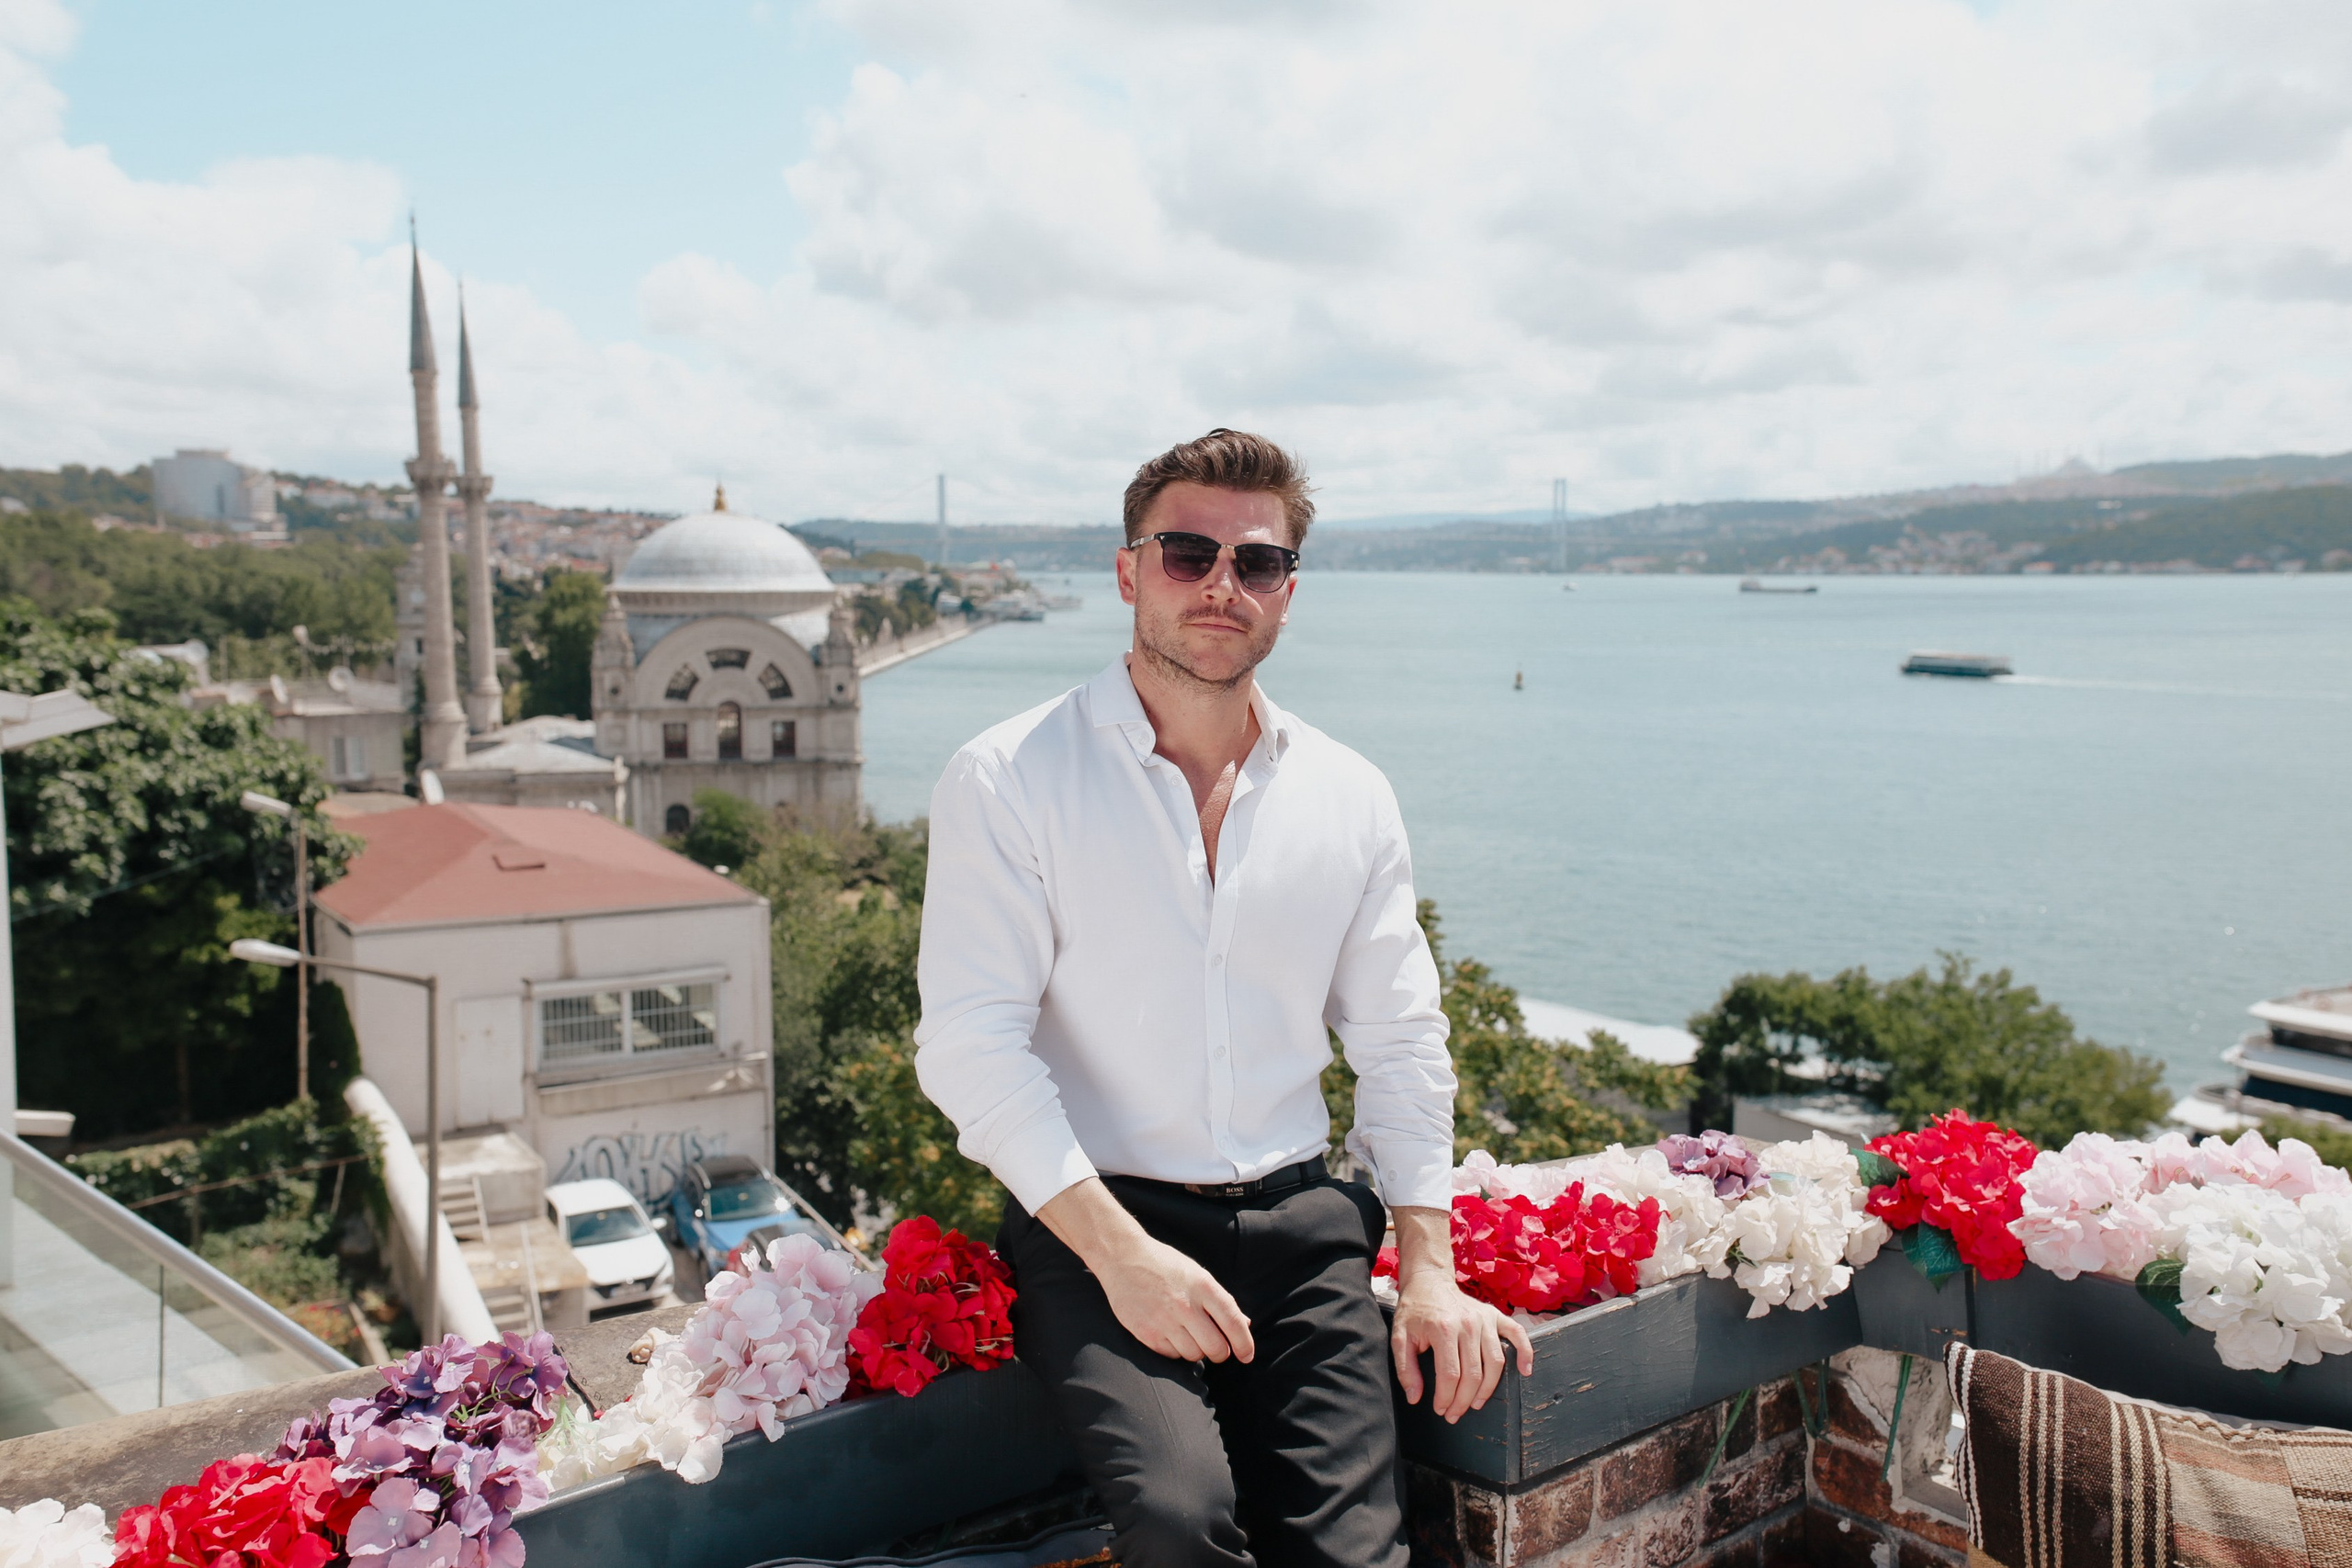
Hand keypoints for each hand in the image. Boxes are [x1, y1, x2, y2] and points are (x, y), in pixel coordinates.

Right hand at [1035, 1177, 1253, 1364]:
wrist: (1123, 1258)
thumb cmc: (1164, 1264)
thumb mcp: (1197, 1274)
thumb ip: (1220, 1300)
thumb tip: (1244, 1324)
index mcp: (1203, 1286)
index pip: (1233, 1322)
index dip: (1244, 1344)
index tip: (1247, 1356)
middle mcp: (1185, 1305)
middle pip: (1216, 1347)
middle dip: (1221, 1353)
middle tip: (1217, 1349)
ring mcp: (1164, 1320)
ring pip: (1194, 1355)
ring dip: (1198, 1351)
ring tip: (1191, 1337)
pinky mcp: (1146, 1333)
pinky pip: (1172, 1355)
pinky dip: (1177, 1351)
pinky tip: (1173, 1336)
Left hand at [1386, 1203, 1533, 1421]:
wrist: (1429, 1282)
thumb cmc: (1414, 1311)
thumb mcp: (1400, 1337)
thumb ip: (1405, 1369)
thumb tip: (1415, 1398)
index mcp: (1444, 1329)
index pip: (1450, 1375)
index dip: (1446, 1398)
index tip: (1440, 1409)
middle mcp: (1468, 1324)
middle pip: (1473, 1374)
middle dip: (1464, 1401)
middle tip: (1454, 1414)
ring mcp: (1485, 1319)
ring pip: (1495, 1363)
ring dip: (1487, 1389)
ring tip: (1476, 1404)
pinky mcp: (1496, 1315)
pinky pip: (1517, 1335)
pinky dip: (1525, 1353)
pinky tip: (1525, 1371)